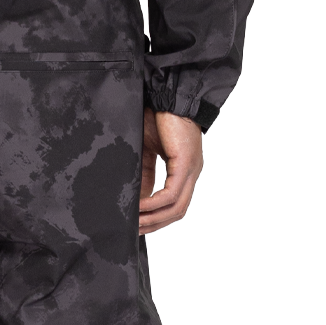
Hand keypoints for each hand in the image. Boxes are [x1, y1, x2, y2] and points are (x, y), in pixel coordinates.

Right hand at [139, 109, 202, 235]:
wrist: (167, 94)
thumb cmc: (158, 116)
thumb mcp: (147, 150)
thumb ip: (144, 174)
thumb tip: (138, 197)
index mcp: (185, 170)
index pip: (174, 204)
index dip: (157, 219)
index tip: (137, 226)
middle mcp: (192, 173)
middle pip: (177, 212)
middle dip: (154, 224)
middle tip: (133, 230)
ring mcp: (192, 170)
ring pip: (176, 208)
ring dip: (153, 219)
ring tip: (133, 222)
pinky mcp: (185, 163)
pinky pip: (170, 194)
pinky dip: (153, 204)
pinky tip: (137, 206)